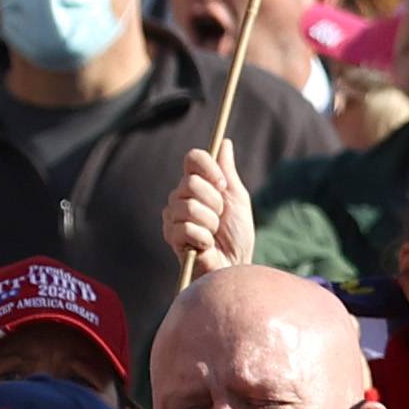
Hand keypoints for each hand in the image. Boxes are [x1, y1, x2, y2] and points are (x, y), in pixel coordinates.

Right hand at [164, 145, 253, 273]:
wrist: (234, 265)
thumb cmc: (237, 235)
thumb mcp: (238, 199)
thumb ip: (228, 172)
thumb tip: (224, 142)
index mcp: (197, 184)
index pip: (192, 159)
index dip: (208, 167)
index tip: (223, 184)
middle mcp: (180, 196)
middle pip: (191, 182)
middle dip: (215, 202)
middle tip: (220, 218)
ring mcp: (173, 216)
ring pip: (189, 206)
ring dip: (210, 223)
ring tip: (213, 234)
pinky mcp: (170, 236)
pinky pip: (186, 228)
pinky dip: (204, 238)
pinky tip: (205, 246)